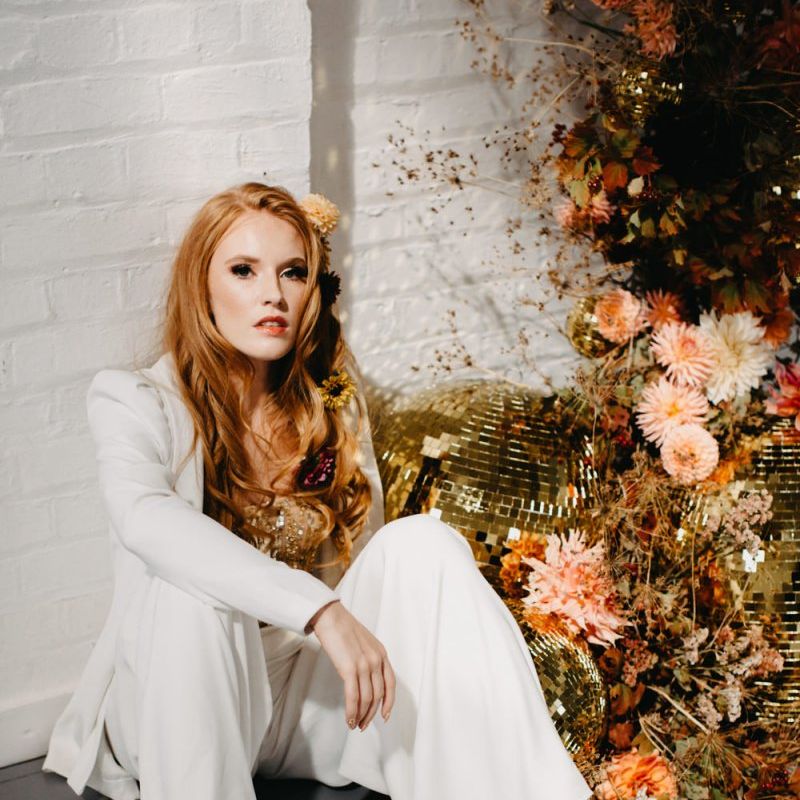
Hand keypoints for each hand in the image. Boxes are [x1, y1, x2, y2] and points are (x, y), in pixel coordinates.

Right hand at [309, 600, 395, 730]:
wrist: (330, 617)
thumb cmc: (343, 628)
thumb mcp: (365, 643)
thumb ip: (369, 659)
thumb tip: (365, 679)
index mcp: (382, 654)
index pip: (391, 684)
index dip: (389, 702)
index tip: (385, 716)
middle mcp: (376, 660)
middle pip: (378, 695)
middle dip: (371, 714)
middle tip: (363, 725)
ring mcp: (364, 664)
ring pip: (366, 699)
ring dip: (361, 715)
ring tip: (354, 724)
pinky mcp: (349, 668)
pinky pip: (353, 696)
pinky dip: (352, 710)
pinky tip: (349, 718)